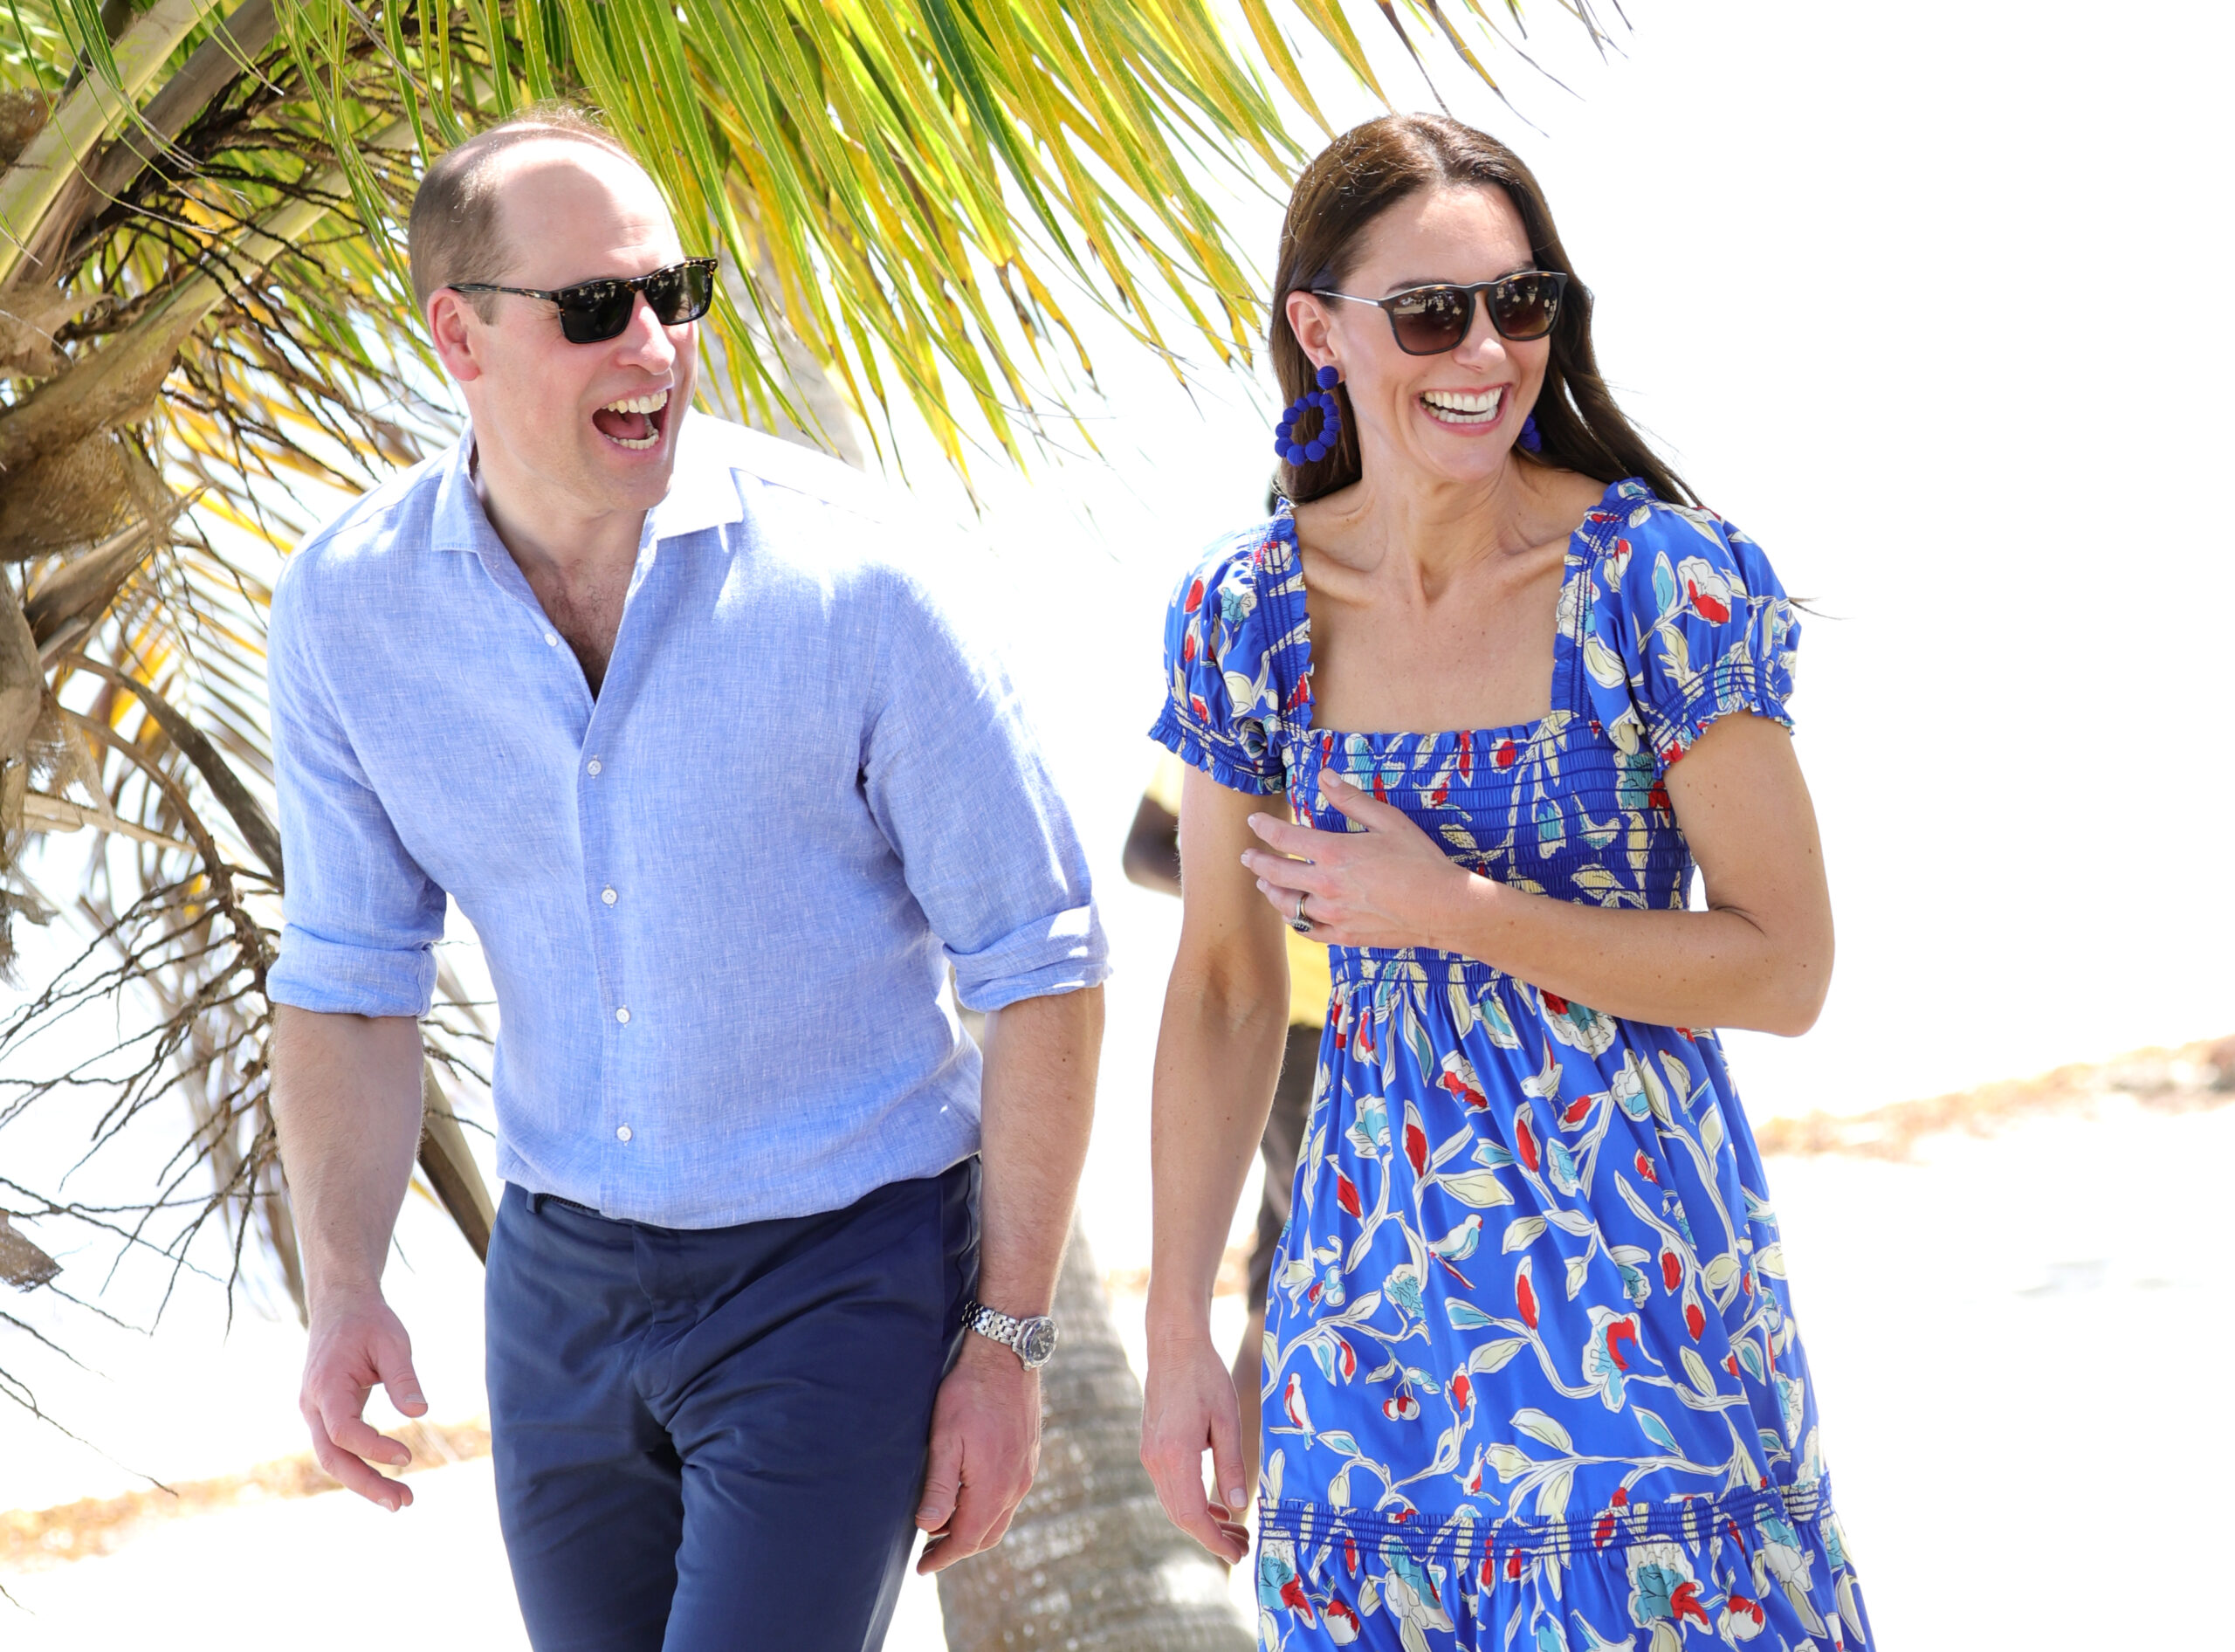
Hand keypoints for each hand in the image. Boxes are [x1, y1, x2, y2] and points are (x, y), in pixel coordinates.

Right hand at [298, 1288, 427, 1511]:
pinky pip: (338, 1448)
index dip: (374, 1449)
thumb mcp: (392, 1342)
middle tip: (404, 1503)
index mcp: (326, 1386)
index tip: (408, 1457)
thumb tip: (420, 1413)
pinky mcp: (325, 1415)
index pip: (343, 1431)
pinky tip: (389, 1476)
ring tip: (403, 1499)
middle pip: (332, 1457)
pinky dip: (361, 1465)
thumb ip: (403, 1378)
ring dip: (364, 1482)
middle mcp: (313, 1405)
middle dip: (366, 1484)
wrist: (340, 1305)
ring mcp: (315, 1412)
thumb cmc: (368, 1321)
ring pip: (332, 1458)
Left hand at [914, 1335, 1042, 1572]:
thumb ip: (940, 1487)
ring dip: (972, 1528)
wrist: (1007, 1355)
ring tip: (944, 1527)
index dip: (942, 1557)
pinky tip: (969, 1497)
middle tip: (929, 1553)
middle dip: (957, 1548)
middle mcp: (1015, 1486)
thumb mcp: (945, 1439)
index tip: (922, 1569)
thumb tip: (928, 1527)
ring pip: (999, 1517)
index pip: (966, 1539)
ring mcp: (1025, 1471)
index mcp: (994, 1488)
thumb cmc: (970, 1394)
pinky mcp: (1028, 1456)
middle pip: (986, 1535)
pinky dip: (987, 1509)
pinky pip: (1009, 1497)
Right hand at [1139, 1331, 1252, 1563]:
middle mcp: (1155, 1459)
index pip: (1192, 1515)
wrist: (1173, 1346)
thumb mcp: (1228, 1419)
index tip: (1237, 1555)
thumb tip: (1239, 1506)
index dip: (1215, 1541)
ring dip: (1203, 1522)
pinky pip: (1170, 1487)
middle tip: (1243, 1547)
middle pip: (1180, 1516)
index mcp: (1175, 1454)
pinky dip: (1192, 1502)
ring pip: (1173, 1504)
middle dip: (1211, 1537)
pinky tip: (1216, 1505)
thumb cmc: (1205, 1377)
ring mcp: (1149, 1455)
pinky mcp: (1151, 1448)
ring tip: (1235, 1530)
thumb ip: (1232, 1465)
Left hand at [1240, 769, 1473, 950]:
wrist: (1442, 909)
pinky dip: (1295, 920)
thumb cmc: (1420, 861)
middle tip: (1248, 856)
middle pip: (1276, 873)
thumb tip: (1324, 775)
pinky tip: (1293, 914)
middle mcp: (1326, 886)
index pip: (1284, 838)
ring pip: (1287, 905)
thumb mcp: (1389, 821)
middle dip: (1258, 862)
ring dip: (1271, 891)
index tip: (1255, 821)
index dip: (1265, 827)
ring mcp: (1332, 915)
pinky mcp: (1344, 936)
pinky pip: (1308, 930)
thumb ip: (1352, 799)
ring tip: (1264, 883)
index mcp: (1334, 853)